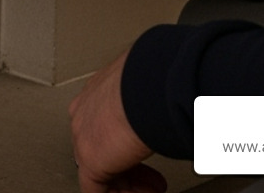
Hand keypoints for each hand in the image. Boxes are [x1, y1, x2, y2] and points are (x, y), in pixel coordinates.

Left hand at [68, 50, 163, 192]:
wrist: (146, 89)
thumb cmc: (155, 82)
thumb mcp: (151, 90)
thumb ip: (154, 105)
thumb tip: (180, 108)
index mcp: (98, 93)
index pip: (105, 124)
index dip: (127, 143)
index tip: (147, 148)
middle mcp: (85, 113)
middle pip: (102, 148)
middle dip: (131, 168)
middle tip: (154, 178)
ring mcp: (83, 137)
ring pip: (99, 170)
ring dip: (130, 184)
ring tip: (153, 189)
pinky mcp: (90, 161)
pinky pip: (97, 190)